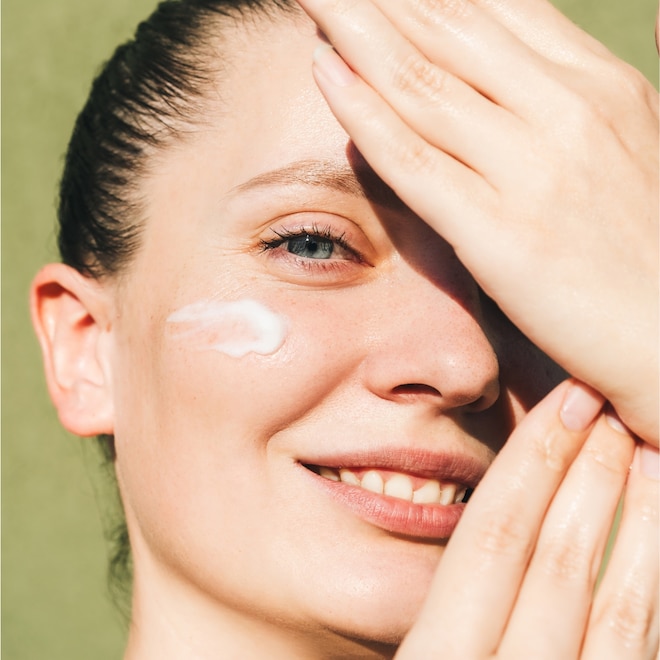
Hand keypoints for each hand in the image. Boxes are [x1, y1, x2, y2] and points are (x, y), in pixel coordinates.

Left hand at [297, 0, 658, 444]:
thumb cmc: (651, 245)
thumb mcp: (633, 141)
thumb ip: (579, 92)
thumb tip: (571, 45)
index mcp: (598, 85)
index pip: (496, 8)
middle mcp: (566, 112)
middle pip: (450, 28)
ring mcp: (532, 171)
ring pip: (423, 82)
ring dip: (354, 30)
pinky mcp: (500, 233)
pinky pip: (416, 159)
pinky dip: (364, 113)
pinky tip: (324, 73)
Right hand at [396, 380, 658, 657]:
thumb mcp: (414, 658)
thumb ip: (435, 612)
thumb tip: (484, 517)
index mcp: (437, 659)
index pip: (490, 538)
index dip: (528, 462)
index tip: (561, 402)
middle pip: (556, 561)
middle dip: (584, 472)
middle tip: (605, 405)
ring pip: (617, 606)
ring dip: (639, 518)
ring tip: (648, 451)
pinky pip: (642, 647)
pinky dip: (654, 582)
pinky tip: (658, 538)